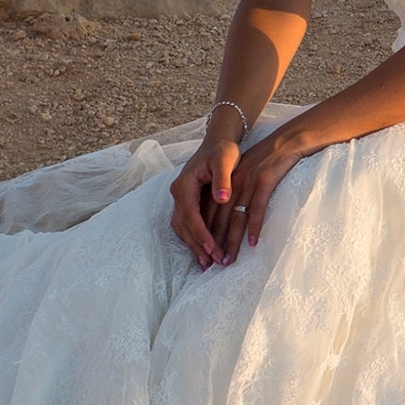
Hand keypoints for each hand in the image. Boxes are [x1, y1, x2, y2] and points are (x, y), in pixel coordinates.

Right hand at [168, 134, 244, 269]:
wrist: (217, 142)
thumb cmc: (222, 150)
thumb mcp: (225, 160)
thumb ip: (223, 179)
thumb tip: (222, 198)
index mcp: (185, 184)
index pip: (190, 215)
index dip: (201, 233)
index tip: (213, 248)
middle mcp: (178, 193)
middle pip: (184, 225)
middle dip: (198, 245)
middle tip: (214, 262)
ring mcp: (181, 198)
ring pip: (182, 227)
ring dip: (194, 245)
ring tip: (208, 263)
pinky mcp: (187, 202)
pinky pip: (186, 224)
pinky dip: (194, 238)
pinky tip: (205, 250)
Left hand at [213, 129, 306, 263]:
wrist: (285, 142)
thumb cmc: (266, 162)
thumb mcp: (245, 176)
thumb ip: (233, 194)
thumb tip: (226, 218)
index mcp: (224, 184)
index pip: (208, 212)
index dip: (205, 233)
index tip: (204, 253)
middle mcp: (232, 184)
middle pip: (218, 218)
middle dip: (214, 243)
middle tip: (213, 264)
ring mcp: (247, 183)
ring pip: (235, 217)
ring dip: (231, 241)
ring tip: (229, 259)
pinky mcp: (264, 181)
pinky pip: (257, 208)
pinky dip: (254, 226)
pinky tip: (253, 243)